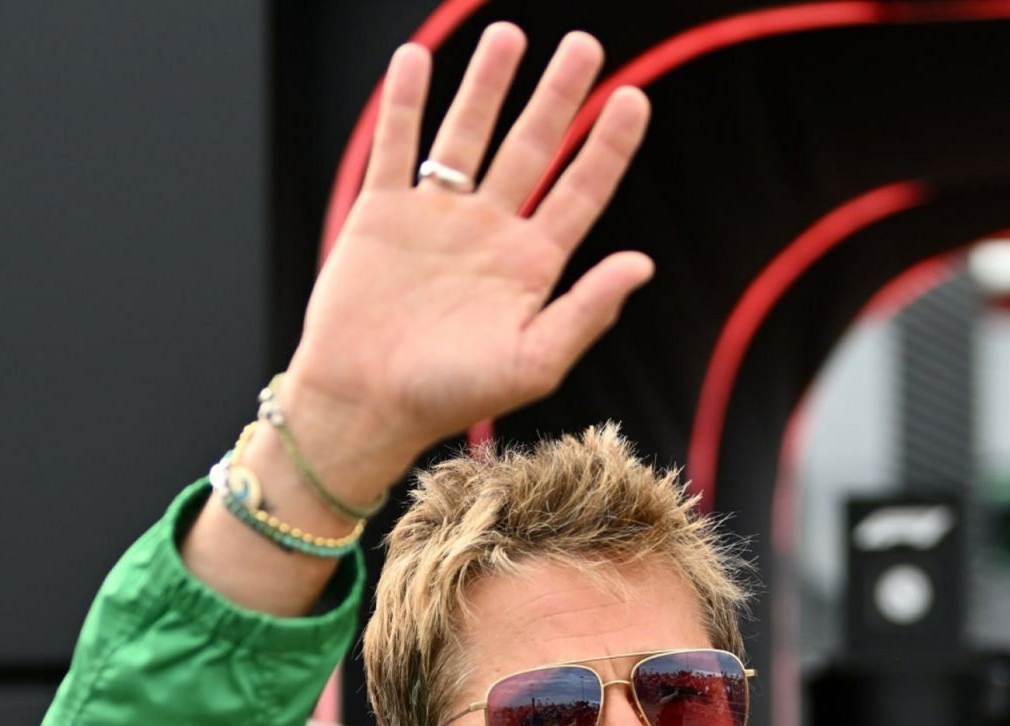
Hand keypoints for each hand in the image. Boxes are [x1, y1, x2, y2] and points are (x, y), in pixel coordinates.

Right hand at [282, 25, 652, 484]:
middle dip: (558, 96)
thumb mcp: (534, 362)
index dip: (608, 146)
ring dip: (487, 85)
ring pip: (467, 134)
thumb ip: (588, 311)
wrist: (366, 405)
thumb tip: (643, 263)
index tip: (635, 98)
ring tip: (509, 34)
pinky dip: (406, 104)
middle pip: (532, 147)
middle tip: (586, 45)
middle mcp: (489, 232)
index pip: (581, 192)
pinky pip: (397, 147)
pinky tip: (416, 59)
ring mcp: (436, 218)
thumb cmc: (452, 397)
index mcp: (531, 265)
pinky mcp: (382, 213)